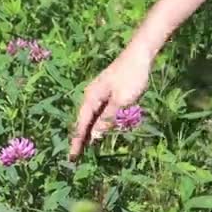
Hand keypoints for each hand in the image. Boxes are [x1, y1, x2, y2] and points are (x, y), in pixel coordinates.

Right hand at [69, 47, 151, 161]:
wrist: (139, 55)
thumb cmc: (131, 77)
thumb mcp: (121, 101)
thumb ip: (107, 119)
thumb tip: (94, 136)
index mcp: (91, 98)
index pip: (81, 125)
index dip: (77, 142)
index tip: (72, 157)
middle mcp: (91, 96)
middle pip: (84, 122)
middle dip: (80, 139)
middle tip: (75, 156)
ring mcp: (99, 94)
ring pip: (91, 118)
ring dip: (89, 132)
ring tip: (84, 148)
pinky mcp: (108, 93)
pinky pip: (99, 113)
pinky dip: (98, 123)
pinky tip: (100, 130)